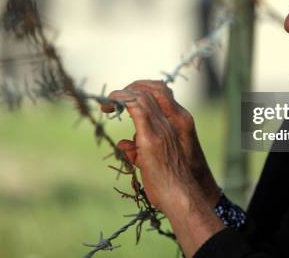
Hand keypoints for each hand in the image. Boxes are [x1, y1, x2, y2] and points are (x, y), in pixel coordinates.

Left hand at [101, 80, 220, 210]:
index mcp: (166, 129)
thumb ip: (136, 151)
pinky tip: (110, 103)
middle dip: (125, 91)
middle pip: (147, 93)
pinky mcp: (150, 138)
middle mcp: (165, 125)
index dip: (133, 95)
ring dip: (121, 94)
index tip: (116, 104)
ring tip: (108, 103)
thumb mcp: (148, 163)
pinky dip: (122, 99)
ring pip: (142, 96)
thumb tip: (122, 144)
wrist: (180, 196)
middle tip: (109, 102)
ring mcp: (159, 130)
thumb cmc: (165, 185)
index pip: (152, 99)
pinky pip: (137, 108)